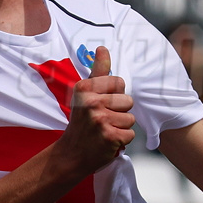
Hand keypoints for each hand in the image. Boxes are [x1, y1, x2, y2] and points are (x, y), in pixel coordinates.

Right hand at [55, 47, 134, 177]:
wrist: (71, 154)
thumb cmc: (82, 121)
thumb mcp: (85, 94)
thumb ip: (97, 71)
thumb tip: (103, 48)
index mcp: (85, 88)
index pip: (119, 82)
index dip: (114, 94)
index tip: (101, 103)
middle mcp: (91, 102)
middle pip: (128, 100)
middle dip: (119, 112)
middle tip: (102, 120)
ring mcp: (100, 120)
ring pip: (131, 118)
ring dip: (121, 127)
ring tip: (105, 130)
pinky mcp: (110, 137)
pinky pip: (130, 134)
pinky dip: (122, 140)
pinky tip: (107, 141)